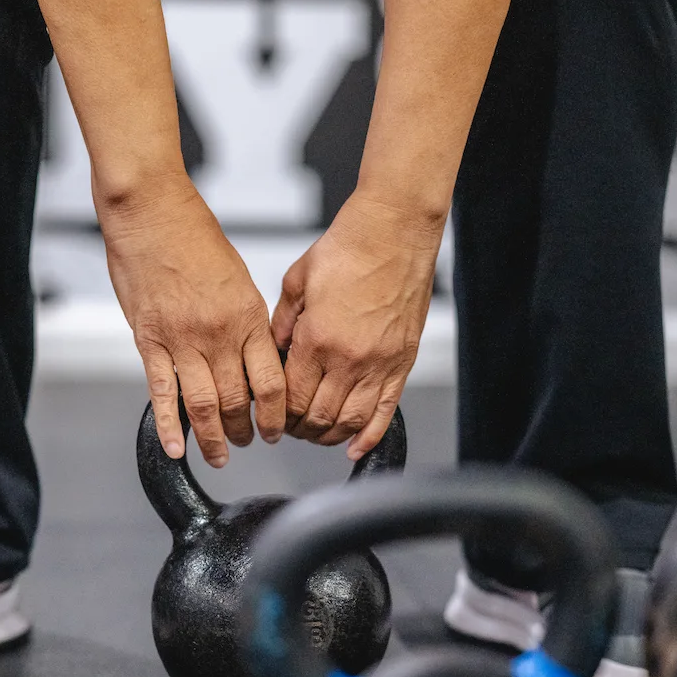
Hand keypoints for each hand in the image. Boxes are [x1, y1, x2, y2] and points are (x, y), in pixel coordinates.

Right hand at [102, 175, 284, 467]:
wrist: (151, 213)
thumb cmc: (193, 236)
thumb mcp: (238, 277)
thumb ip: (246, 319)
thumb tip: (256, 355)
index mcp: (247, 316)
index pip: (271, 382)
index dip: (276, 413)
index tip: (276, 427)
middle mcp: (219, 333)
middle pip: (238, 400)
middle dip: (245, 430)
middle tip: (247, 443)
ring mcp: (183, 340)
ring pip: (203, 404)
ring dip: (213, 437)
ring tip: (219, 454)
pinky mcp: (150, 341)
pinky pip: (162, 393)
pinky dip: (170, 425)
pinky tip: (176, 447)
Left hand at [273, 192, 440, 459]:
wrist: (395, 229)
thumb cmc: (349, 246)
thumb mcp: (296, 281)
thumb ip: (281, 322)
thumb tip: (274, 350)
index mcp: (317, 339)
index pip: (291, 398)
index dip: (279, 414)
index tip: (274, 413)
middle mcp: (349, 358)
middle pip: (319, 417)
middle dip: (301, 429)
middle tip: (292, 428)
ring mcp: (380, 362)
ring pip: (351, 422)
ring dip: (330, 436)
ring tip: (319, 434)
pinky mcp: (403, 361)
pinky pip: (387, 412)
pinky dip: (370, 436)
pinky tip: (356, 447)